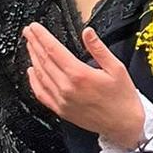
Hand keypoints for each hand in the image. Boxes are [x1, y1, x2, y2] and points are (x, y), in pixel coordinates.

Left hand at [23, 23, 145, 150]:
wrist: (124, 125)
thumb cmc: (123, 97)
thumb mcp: (117, 68)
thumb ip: (99, 49)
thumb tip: (87, 32)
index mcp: (80, 75)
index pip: (54, 50)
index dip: (42, 37)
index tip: (34, 27)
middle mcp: (67, 87)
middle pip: (44, 60)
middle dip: (34, 43)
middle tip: (28, 31)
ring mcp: (61, 100)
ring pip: (40, 75)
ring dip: (33, 58)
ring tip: (30, 45)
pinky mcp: (61, 110)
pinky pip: (41, 93)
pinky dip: (34, 80)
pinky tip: (32, 71)